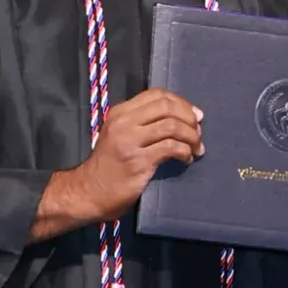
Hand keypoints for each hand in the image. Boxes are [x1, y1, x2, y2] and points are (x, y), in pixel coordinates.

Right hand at [30, 89, 202, 240]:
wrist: (89, 193)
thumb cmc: (109, 166)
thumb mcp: (120, 135)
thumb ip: (142, 123)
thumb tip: (180, 118)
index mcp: (120, 113)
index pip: (157, 94)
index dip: (181, 102)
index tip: (194, 116)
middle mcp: (124, 122)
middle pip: (167, 107)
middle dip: (189, 118)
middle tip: (198, 132)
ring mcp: (130, 141)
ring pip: (172, 126)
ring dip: (191, 137)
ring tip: (196, 149)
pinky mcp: (138, 161)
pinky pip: (171, 148)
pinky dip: (185, 152)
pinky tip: (186, 159)